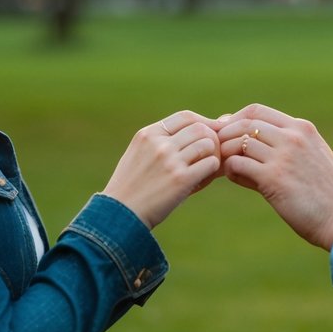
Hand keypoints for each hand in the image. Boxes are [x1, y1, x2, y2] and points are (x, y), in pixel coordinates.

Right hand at [102, 110, 220, 228]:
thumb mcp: (139, 153)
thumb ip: (161, 140)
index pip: (185, 116)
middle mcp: (159, 144)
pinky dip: (212, 170)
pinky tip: (203, 178)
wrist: (120, 214)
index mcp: (148, 134)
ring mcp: (170, 161)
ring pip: (208, 144)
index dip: (202, 122)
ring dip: (212, 155)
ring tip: (205, 167)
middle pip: (200, 128)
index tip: (209, 132)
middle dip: (210, 138)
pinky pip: (210, 164)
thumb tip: (192, 130)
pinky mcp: (181, 180)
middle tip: (211, 152)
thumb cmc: (133, 185)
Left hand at [218, 104, 332, 250]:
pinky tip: (234, 177)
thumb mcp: (312, 159)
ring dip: (227, 153)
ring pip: (239, 142)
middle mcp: (293, 137)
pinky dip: (230, 169)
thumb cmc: (327, 194)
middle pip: (244, 123)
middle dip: (225, 133)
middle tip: (216, 148)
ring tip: (226, 165)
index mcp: (302, 128)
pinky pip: (238, 165)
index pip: (257, 111)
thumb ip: (286, 147)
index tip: (226, 131)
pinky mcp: (274, 179)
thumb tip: (248, 148)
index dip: (235, 118)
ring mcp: (283, 156)